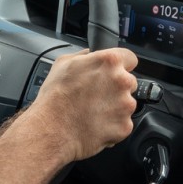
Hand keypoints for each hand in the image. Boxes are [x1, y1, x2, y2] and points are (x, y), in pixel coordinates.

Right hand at [25, 48, 137, 162]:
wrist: (52, 129)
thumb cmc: (55, 98)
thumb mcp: (62, 64)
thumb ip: (83, 55)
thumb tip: (89, 54)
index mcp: (110, 62)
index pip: (130, 58)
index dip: (121, 65)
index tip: (114, 72)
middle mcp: (122, 81)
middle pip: (129, 82)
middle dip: (117, 88)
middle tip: (97, 95)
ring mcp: (126, 105)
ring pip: (127, 103)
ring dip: (115, 107)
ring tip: (94, 111)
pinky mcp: (125, 125)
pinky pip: (123, 123)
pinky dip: (113, 125)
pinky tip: (96, 123)